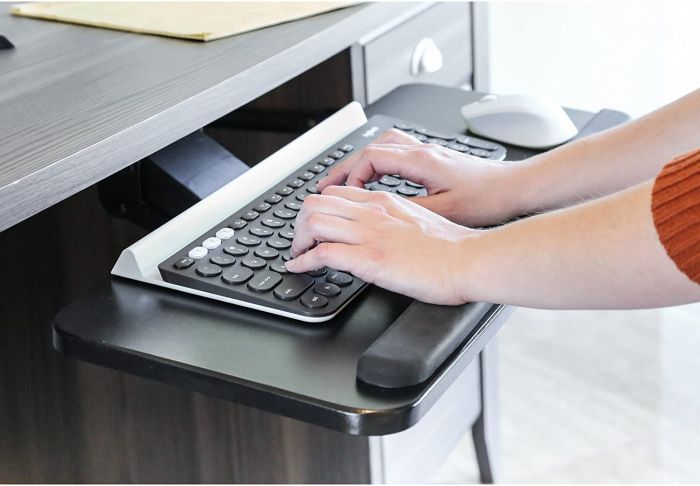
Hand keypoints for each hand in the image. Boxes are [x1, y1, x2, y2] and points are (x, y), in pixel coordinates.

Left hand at [285, 186, 475, 304]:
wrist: (469, 259)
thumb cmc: (453, 246)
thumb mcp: (419, 221)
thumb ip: (395, 221)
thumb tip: (382, 235)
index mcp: (385, 201)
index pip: (337, 194)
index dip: (318, 209)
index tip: (313, 226)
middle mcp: (372, 212)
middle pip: (317, 202)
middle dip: (300, 223)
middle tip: (300, 241)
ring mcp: (369, 233)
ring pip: (313, 222)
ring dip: (297, 241)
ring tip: (297, 255)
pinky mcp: (369, 258)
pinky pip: (322, 253)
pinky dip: (303, 261)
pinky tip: (300, 269)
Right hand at [317, 128, 520, 226]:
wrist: (517, 189)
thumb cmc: (488, 199)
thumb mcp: (445, 212)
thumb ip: (409, 212)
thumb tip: (379, 215)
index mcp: (421, 161)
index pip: (370, 157)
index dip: (349, 175)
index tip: (339, 195)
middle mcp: (422, 152)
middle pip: (371, 148)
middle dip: (346, 168)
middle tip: (327, 187)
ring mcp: (429, 154)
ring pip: (384, 148)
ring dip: (362, 164)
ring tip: (347, 183)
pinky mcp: (436, 162)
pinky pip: (397, 156)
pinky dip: (380, 166)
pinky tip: (377, 183)